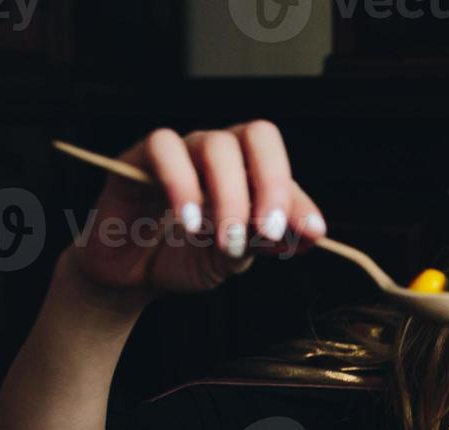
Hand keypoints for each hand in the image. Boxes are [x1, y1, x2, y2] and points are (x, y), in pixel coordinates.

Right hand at [65, 121, 327, 304]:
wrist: (133, 277)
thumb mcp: (236, 257)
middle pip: (256, 134)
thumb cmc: (186, 259)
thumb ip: (270, 241)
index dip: (296, 196)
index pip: (280, 165)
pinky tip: (188, 221)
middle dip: (270, 183)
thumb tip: (315, 234)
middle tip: (267, 230)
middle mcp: (217, 154)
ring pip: (215, 144)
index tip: (309, 233)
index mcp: (246, 172)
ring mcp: (180, 151)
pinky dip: (182, 184)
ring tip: (224, 238)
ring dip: (229, 195)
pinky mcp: (138, 157)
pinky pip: (164, 147)